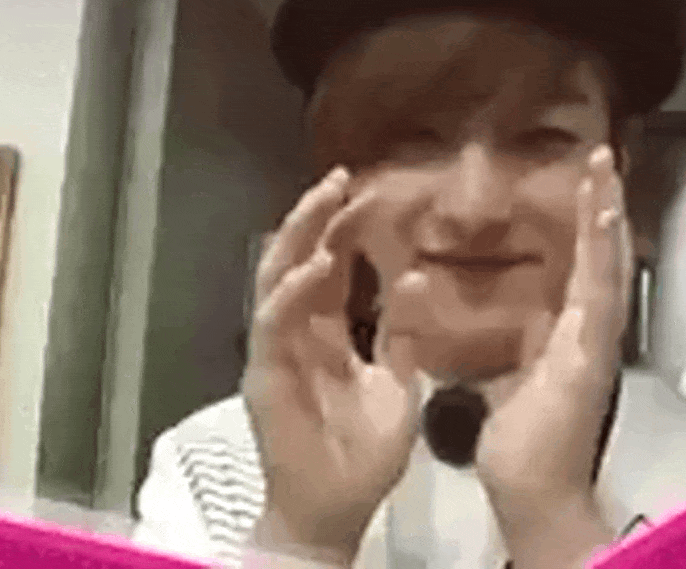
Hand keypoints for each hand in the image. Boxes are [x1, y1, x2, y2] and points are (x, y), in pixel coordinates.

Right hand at [242, 168, 420, 566]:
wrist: (337, 508)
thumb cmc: (362, 452)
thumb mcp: (397, 383)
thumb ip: (403, 334)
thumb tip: (420, 277)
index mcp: (327, 331)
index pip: (332, 266)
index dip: (348, 229)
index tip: (375, 193)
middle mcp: (297, 331)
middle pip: (300, 259)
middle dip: (316, 216)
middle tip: (342, 178)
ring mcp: (277, 350)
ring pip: (277, 277)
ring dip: (299, 236)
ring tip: (325, 199)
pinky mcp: (264, 373)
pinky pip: (272, 324)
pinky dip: (292, 291)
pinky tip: (317, 265)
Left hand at [476, 145, 633, 568]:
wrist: (533, 489)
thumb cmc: (525, 441)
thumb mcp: (518, 376)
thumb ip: (526, 343)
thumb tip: (521, 318)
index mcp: (574, 333)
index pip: (585, 266)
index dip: (589, 224)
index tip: (587, 182)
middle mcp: (594, 330)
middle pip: (604, 256)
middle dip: (605, 205)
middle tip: (604, 156)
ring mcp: (598, 341)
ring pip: (608, 264)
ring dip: (607, 213)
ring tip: (605, 166)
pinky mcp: (591, 354)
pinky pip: (599, 293)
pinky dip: (603, 250)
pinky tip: (604, 214)